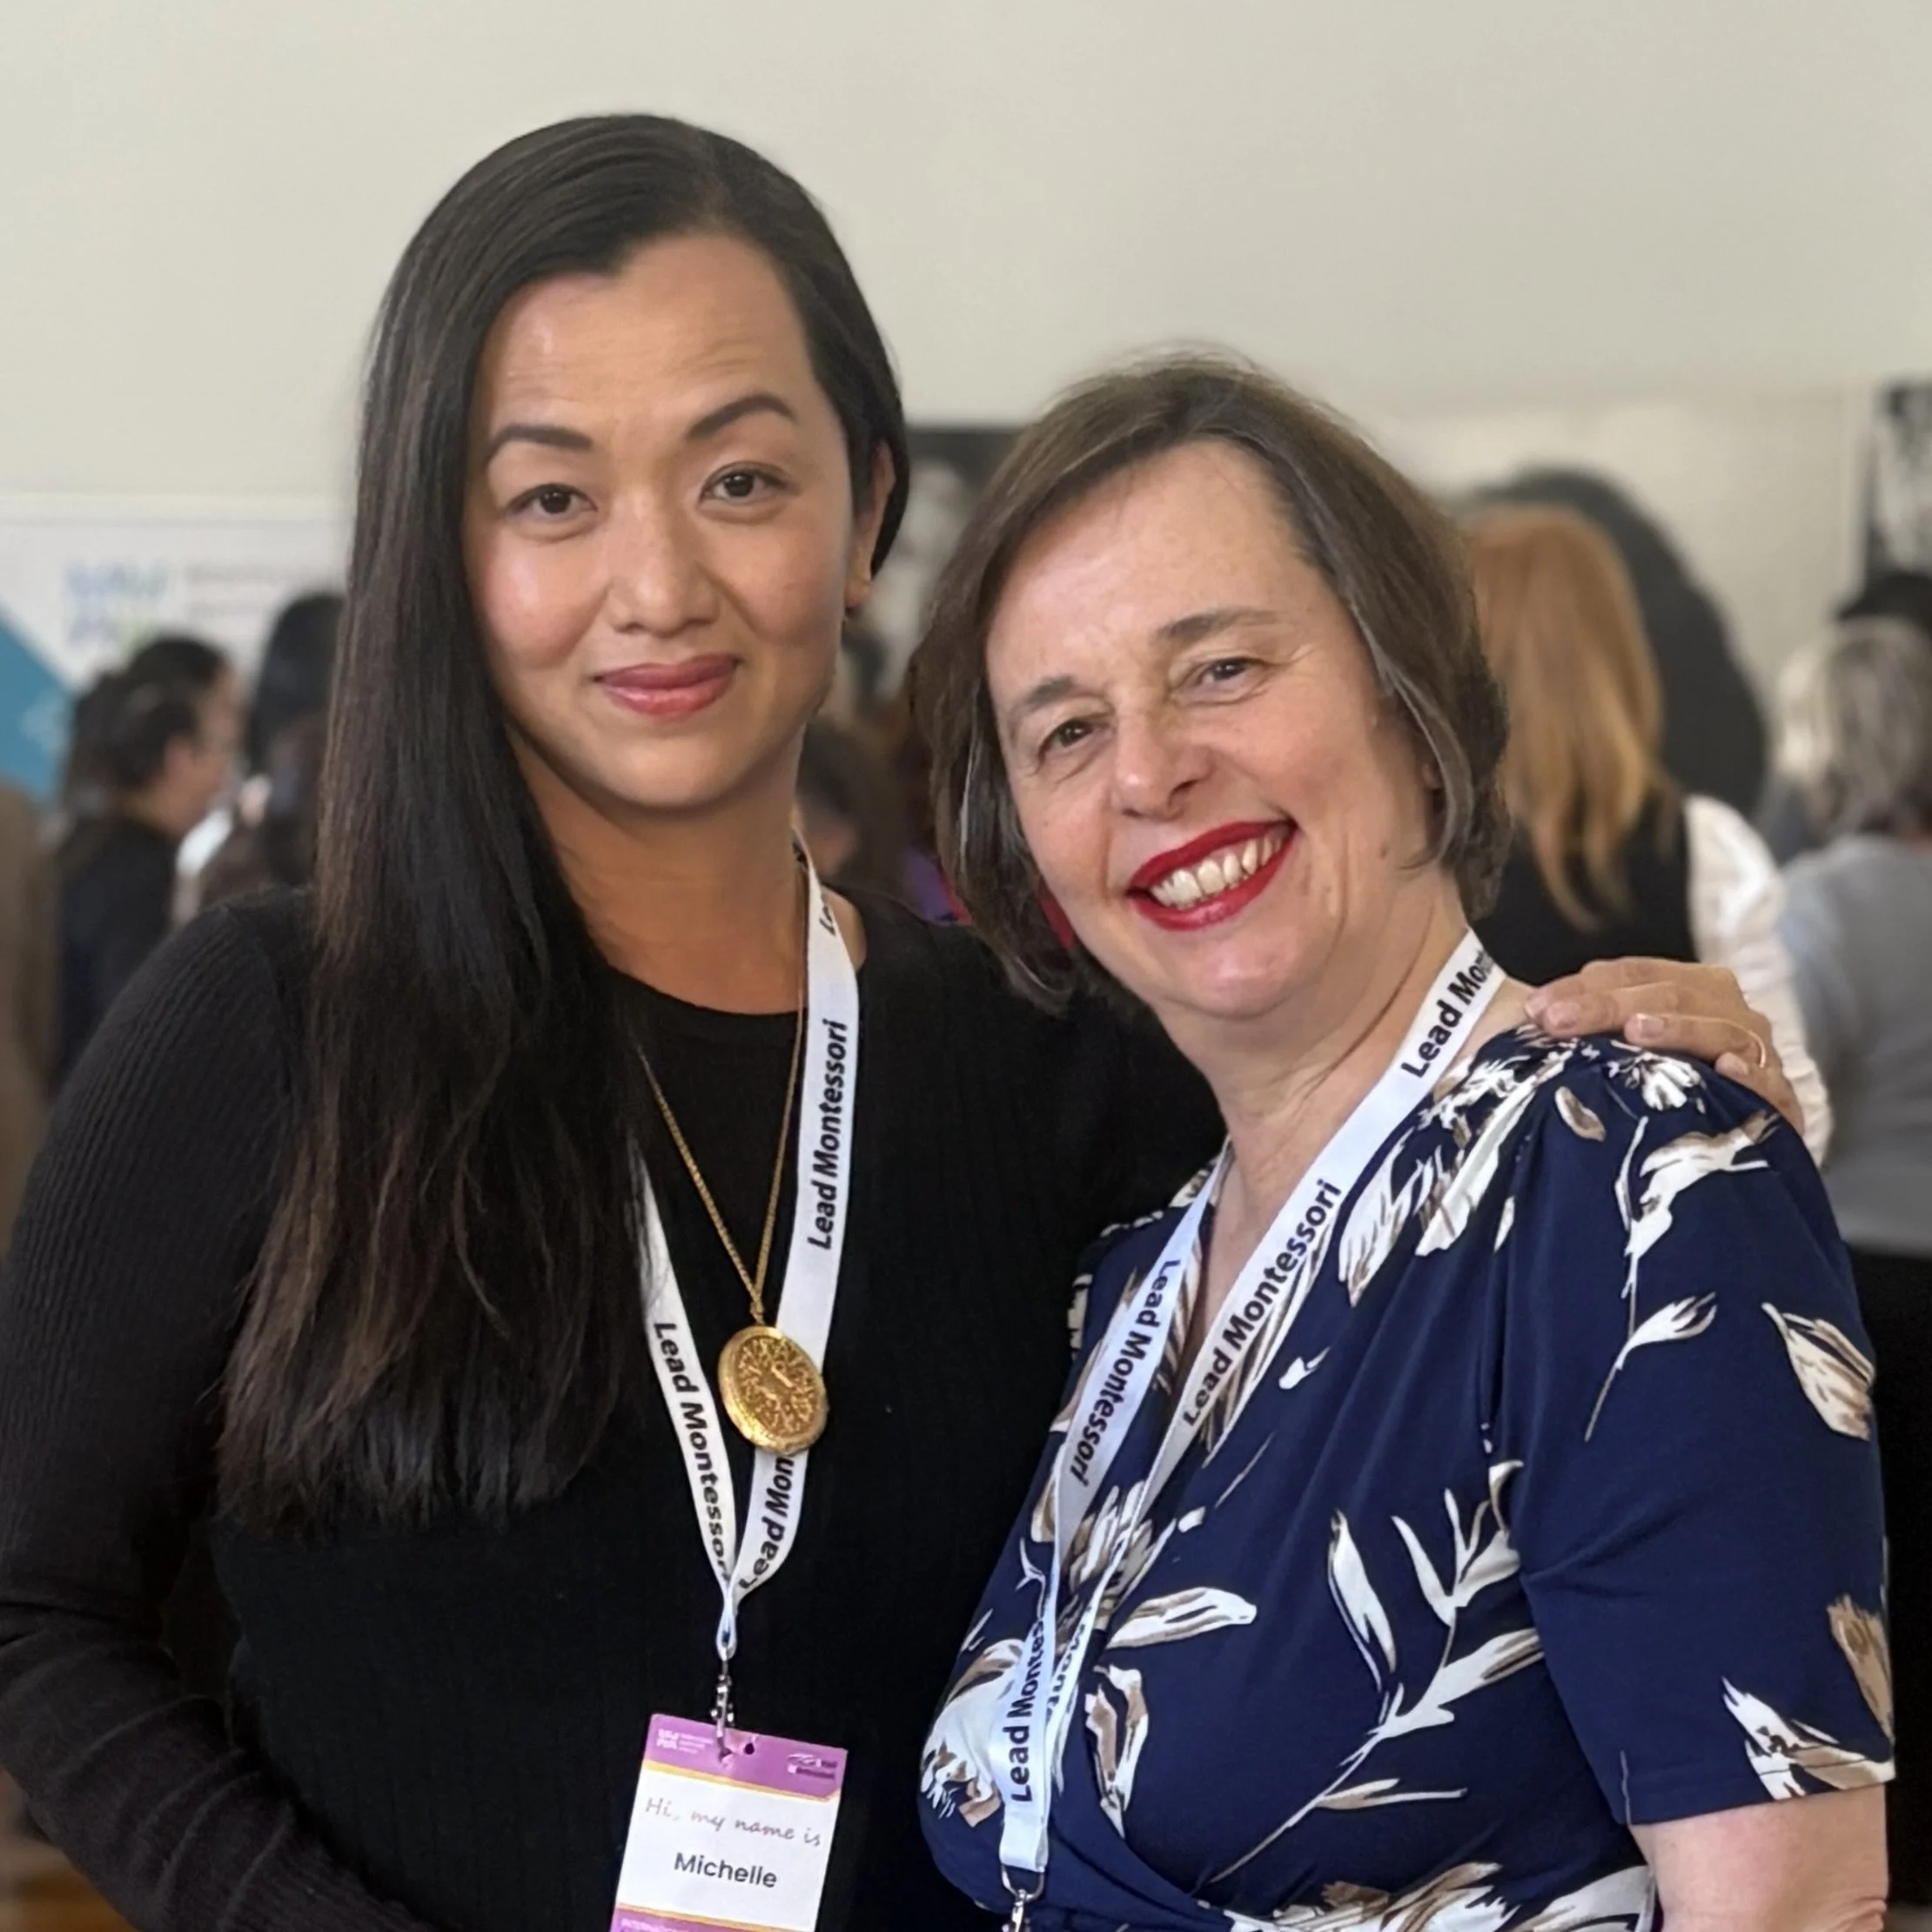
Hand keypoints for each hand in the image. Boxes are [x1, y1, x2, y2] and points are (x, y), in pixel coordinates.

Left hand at [1522, 957, 1802, 1135]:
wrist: (1722, 1152)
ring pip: (1715, 1026)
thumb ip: (1586, 1026)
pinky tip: (1724, 1071)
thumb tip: (1524, 1012)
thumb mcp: (1618, 1051)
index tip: (1535, 1009)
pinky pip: (1768, 1079)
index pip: (1633, 973)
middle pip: (1668, 993)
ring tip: (1635, 1032)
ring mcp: (1755, 1049)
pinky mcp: (1779, 1097)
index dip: (1583, 986)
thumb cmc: (1657, 1089)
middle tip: (1557, 1022)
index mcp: (1688, 987)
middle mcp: (1726, 1009)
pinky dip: (1749, 1072)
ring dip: (1675, 1027)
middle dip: (1607, 1005)